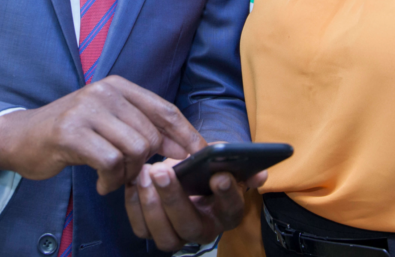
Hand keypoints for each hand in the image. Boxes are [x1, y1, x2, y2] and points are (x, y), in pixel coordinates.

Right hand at [0, 76, 205, 194]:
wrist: (21, 137)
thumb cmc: (70, 132)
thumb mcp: (109, 122)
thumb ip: (143, 130)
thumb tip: (185, 150)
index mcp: (119, 86)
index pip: (165, 110)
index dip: (187, 135)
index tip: (202, 156)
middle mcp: (105, 92)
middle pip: (151, 135)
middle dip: (145, 164)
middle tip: (127, 175)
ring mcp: (87, 110)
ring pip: (135, 149)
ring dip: (127, 174)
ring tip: (112, 177)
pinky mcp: (71, 132)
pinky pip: (111, 162)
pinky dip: (110, 180)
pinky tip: (100, 182)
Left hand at [124, 155, 267, 250]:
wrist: (188, 176)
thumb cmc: (208, 168)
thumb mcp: (225, 160)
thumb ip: (240, 164)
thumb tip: (260, 174)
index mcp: (227, 212)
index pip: (231, 209)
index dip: (227, 194)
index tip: (219, 176)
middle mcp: (204, 230)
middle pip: (190, 225)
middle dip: (175, 198)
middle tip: (162, 170)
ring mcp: (177, 235)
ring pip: (164, 234)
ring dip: (151, 204)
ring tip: (146, 173)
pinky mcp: (153, 232)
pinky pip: (141, 228)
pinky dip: (134, 205)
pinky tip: (135, 180)